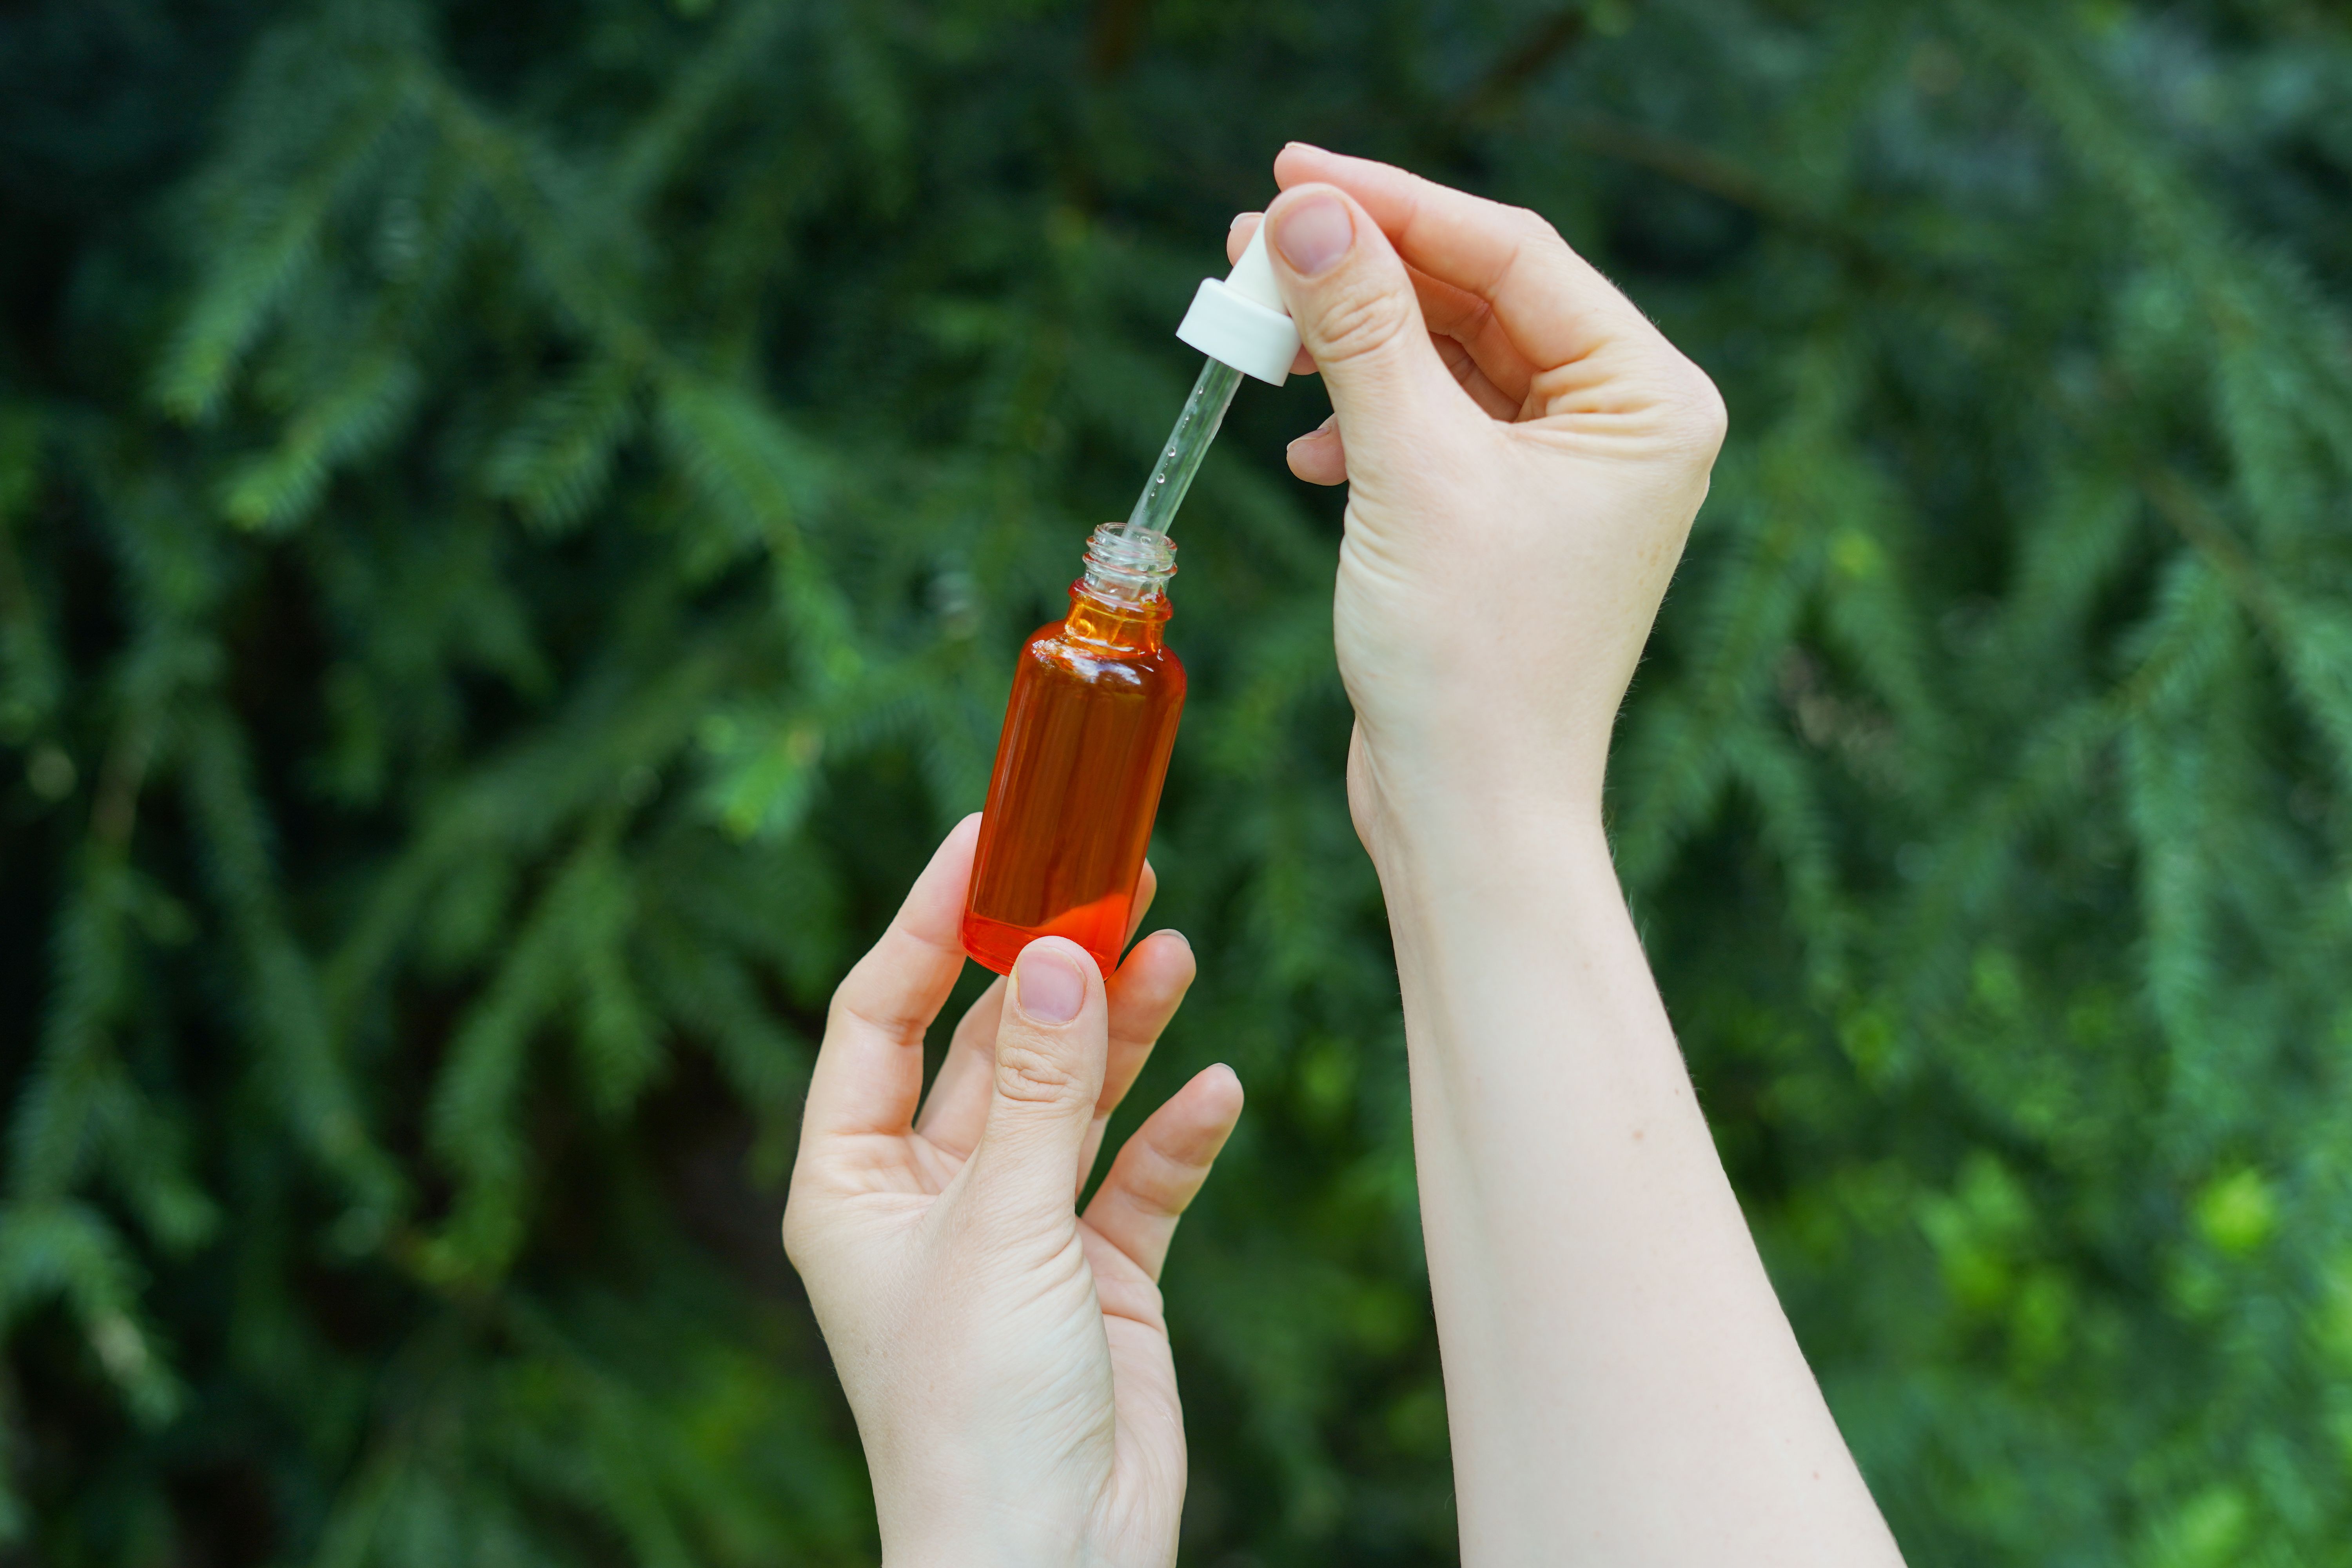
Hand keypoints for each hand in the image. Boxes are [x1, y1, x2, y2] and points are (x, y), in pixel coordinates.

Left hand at [782, 816, 1243, 1567]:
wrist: (1052, 1565)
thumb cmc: (977, 1412)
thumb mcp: (1005, 1228)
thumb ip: (1045, 1089)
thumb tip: (1066, 951)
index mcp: (853, 1183)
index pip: (879, 1016)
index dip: (930, 924)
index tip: (990, 841)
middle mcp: (931, 1197)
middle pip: (993, 1046)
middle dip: (1053, 966)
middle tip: (1116, 874)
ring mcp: (1019, 1233)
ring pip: (1073, 1098)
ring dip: (1124, 1027)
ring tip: (1173, 948)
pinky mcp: (1100, 1274)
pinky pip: (1140, 1178)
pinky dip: (1176, 1133)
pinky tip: (1216, 1089)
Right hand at [1229, 146, 1726, 841]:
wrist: (1470, 817)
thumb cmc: (1470, 662)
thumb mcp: (1409, 471)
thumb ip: (1359, 331)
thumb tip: (1303, 212)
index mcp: (1647, 400)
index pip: (1514, 254)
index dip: (1395, 203)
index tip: (1290, 170)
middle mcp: (1618, 427)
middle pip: (1477, 298)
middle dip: (1361, 274)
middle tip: (1251, 244)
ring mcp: (1562, 476)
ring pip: (1443, 361)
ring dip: (1349, 347)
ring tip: (1258, 336)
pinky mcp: (1502, 520)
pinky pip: (1429, 427)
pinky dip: (1361, 423)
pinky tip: (1307, 449)